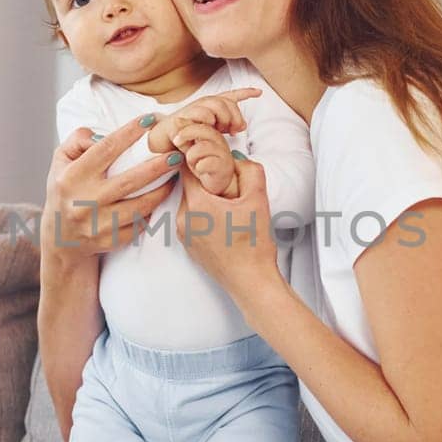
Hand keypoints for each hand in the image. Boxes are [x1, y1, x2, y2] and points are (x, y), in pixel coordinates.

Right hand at [44, 114, 179, 261]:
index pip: (104, 149)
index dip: (128, 133)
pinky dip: (150, 213)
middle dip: (157, 166)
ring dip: (161, 191)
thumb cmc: (65, 191)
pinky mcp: (108, 242)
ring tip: (174, 177)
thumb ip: (77, 140)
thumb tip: (101, 134)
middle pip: (129, 181)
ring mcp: (97, 225)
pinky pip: (138, 226)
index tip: (149, 120)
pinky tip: (157, 200)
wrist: (60, 237)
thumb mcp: (61, 161)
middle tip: (176, 154)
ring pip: (139, 207)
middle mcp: (83, 202)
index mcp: (71, 177)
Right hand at [147, 87, 260, 153]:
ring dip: (222, 119)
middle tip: (234, 130)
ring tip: (220, 131)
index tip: (259, 92)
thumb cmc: (188, 140)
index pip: (230, 96)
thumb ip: (227, 128)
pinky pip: (201, 114)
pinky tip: (208, 127)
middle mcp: (202, 104)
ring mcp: (192, 109)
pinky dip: (208, 121)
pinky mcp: (183, 116)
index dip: (245, 93)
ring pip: (215, 106)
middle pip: (225, 102)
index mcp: (210, 107)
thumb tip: (242, 127)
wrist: (164, 144)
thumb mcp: (213, 134)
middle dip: (234, 116)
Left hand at [171, 121, 238, 197]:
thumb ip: (182, 134)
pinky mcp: (224, 168)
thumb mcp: (187, 146)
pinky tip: (199, 169)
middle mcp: (219, 141)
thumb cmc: (201, 164)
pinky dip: (200, 167)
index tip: (176, 133)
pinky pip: (208, 163)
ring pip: (204, 146)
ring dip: (192, 155)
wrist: (212, 186)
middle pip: (205, 129)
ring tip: (191, 162)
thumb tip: (175, 121)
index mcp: (211, 132)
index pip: (204, 118)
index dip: (187, 123)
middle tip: (176, 141)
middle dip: (186, 133)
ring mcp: (223, 154)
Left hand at [175, 156, 282, 306]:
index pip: (188, 169)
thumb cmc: (254, 246)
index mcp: (196, 204)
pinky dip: (204, 217)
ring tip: (228, 207)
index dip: (201, 160)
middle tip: (228, 185)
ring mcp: (183, 234)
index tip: (213, 160)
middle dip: (206, 181)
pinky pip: (192, 221)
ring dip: (205, 199)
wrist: (251, 282)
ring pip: (190, 204)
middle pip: (189, 187)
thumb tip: (236, 158)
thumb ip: (250, 171)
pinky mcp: (188, 246)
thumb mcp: (258, 200)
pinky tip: (224, 224)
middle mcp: (182, 219)